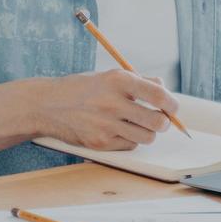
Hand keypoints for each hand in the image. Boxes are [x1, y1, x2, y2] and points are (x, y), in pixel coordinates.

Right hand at [36, 70, 179, 150]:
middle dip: (164, 122)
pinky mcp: (99, 142)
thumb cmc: (83, 88)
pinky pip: (129, 145)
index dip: (171, 103)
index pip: (158, 94)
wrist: (48, 105)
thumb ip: (139, 82)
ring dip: (148, 132)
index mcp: (118, 80)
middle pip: (157, 121)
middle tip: (161, 120)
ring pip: (146, 137)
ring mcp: (105, 125)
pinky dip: (130, 139)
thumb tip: (164, 91)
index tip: (173, 107)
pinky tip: (120, 130)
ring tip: (138, 124)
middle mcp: (112, 102)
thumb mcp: (110, 76)